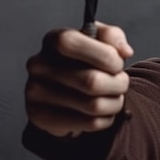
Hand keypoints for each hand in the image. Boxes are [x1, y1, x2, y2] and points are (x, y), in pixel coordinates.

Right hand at [25, 22, 132, 136]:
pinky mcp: (41, 118)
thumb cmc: (86, 60)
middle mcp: (38, 65)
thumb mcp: (100, 40)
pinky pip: (89, 123)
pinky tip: (104, 112)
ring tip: (116, 98)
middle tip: (122, 84)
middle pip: (91, 81)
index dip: (104, 55)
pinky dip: (106, 119)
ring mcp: (35, 92)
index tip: (118, 63)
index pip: (73, 44)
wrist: (62, 91)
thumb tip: (124, 51)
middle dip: (118, 84)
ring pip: (93, 105)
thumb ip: (113, 37)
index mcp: (53, 40)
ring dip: (115, 103)